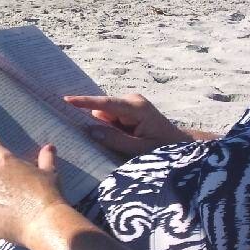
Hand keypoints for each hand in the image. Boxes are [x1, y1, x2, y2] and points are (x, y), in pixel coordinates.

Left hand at [0, 106, 67, 245]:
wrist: (45, 225)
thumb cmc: (48, 196)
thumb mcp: (50, 174)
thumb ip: (46, 159)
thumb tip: (50, 147)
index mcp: (3, 160)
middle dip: (2, 180)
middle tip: (21, 193)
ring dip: (0, 197)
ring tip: (20, 208)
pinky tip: (14, 218)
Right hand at [64, 94, 190, 154]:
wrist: (182, 145)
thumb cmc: (166, 148)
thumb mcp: (141, 150)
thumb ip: (116, 140)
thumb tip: (90, 130)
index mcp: (136, 108)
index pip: (105, 104)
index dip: (85, 102)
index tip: (67, 100)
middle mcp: (132, 101)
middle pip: (102, 110)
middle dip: (99, 125)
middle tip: (108, 141)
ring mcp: (130, 105)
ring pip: (105, 116)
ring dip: (107, 130)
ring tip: (124, 144)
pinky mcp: (128, 111)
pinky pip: (111, 119)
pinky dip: (111, 130)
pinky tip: (123, 140)